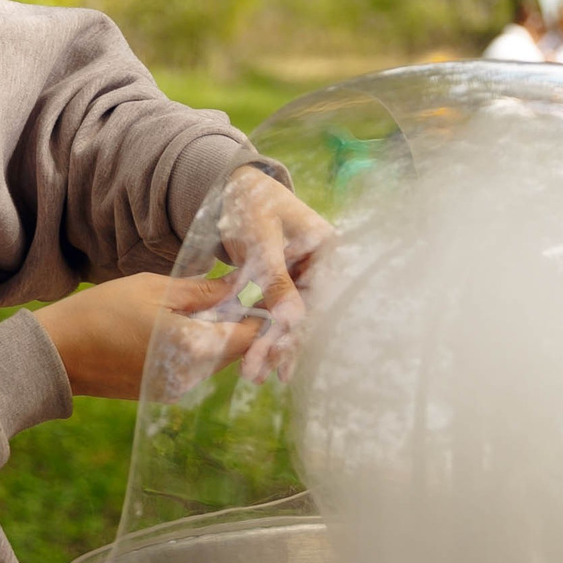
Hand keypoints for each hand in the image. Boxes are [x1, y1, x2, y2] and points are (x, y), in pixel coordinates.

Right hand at [33, 274, 253, 399]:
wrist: (56, 354)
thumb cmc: (102, 312)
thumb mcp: (156, 289)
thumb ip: (204, 290)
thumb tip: (241, 284)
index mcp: (196, 347)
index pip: (253, 334)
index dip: (262, 310)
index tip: (257, 287)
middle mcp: (194, 376)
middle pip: (239, 349)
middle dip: (240, 320)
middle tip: (231, 287)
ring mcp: (179, 389)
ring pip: (217, 359)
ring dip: (218, 333)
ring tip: (201, 302)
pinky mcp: (163, 393)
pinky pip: (195, 368)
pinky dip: (197, 347)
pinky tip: (178, 324)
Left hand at [213, 165, 333, 384]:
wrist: (236, 187)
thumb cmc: (251, 204)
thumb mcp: (262, 239)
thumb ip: (276, 279)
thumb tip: (294, 320)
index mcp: (326, 248)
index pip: (314, 298)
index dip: (295, 331)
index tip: (275, 359)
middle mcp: (320, 264)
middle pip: (304, 312)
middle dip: (280, 346)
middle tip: (258, 375)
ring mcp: (304, 273)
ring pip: (290, 316)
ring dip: (272, 346)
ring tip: (255, 375)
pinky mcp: (284, 280)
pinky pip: (277, 311)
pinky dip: (265, 332)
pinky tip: (258, 359)